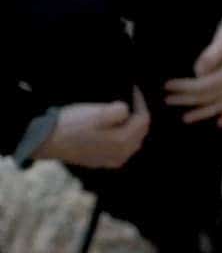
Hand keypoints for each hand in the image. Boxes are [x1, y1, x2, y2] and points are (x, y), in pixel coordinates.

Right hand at [35, 87, 149, 168]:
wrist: (47, 141)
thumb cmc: (71, 125)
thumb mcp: (97, 113)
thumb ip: (119, 111)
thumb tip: (127, 109)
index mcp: (123, 141)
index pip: (143, 120)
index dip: (140, 103)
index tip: (134, 90)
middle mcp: (122, 154)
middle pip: (140, 132)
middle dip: (138, 115)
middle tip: (132, 100)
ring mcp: (113, 160)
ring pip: (132, 141)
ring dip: (132, 126)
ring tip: (124, 112)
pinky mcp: (103, 161)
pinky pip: (121, 148)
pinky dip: (123, 136)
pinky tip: (114, 128)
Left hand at [164, 0, 221, 126]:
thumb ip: (213, 55)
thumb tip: (198, 72)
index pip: (203, 86)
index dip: (184, 88)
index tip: (167, 86)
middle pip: (210, 98)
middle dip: (188, 101)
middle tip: (167, 100)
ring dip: (204, 113)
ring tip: (186, 118)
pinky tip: (221, 122)